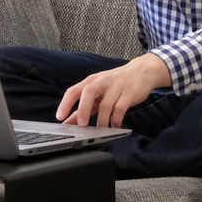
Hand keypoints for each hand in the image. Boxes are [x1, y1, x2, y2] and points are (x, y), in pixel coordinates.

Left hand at [56, 53, 171, 128]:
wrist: (142, 71)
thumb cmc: (117, 83)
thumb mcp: (99, 92)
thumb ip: (84, 107)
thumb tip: (68, 122)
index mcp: (92, 81)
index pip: (74, 90)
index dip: (65, 103)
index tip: (59, 117)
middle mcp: (102, 82)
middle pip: (88, 92)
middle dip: (83, 109)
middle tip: (81, 125)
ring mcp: (116, 87)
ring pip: (106, 105)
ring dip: (102, 121)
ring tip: (101, 130)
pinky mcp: (129, 93)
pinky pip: (120, 109)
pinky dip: (116, 120)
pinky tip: (115, 126)